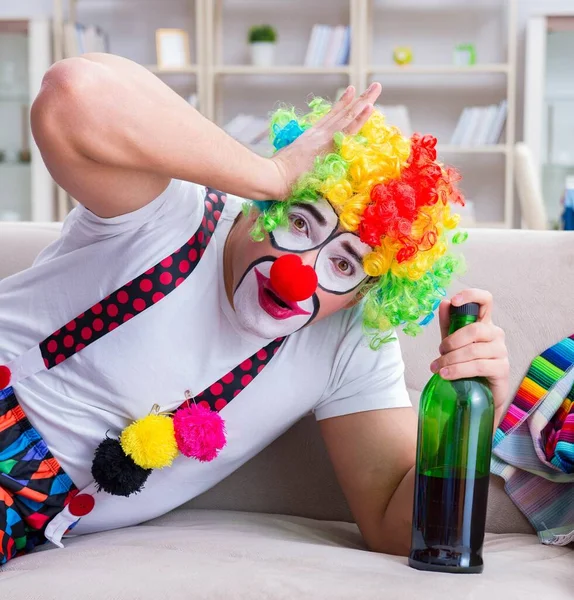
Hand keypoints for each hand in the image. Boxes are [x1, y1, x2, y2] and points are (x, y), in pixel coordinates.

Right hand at [269, 83, 381, 198]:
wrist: (274, 177)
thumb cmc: (277, 176)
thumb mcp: (290, 163)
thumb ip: (302, 160)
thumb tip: (307, 165)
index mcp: (310, 137)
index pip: (331, 117)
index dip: (342, 104)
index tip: (352, 91)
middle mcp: (319, 134)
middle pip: (343, 113)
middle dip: (360, 100)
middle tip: (374, 87)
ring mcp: (324, 138)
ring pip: (348, 116)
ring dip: (364, 102)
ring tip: (376, 88)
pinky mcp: (328, 145)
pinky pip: (348, 130)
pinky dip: (359, 117)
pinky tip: (370, 107)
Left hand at [430, 289, 509, 418]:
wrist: (478, 393)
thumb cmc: (466, 364)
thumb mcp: (453, 343)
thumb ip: (449, 324)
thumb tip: (445, 302)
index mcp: (484, 323)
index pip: (486, 300)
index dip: (471, 296)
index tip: (454, 302)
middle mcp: (496, 334)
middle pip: (474, 329)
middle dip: (451, 342)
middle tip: (439, 353)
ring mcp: (501, 351)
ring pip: (473, 350)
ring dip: (450, 360)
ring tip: (437, 369)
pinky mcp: (502, 369)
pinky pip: (478, 366)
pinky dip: (458, 370)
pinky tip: (446, 375)